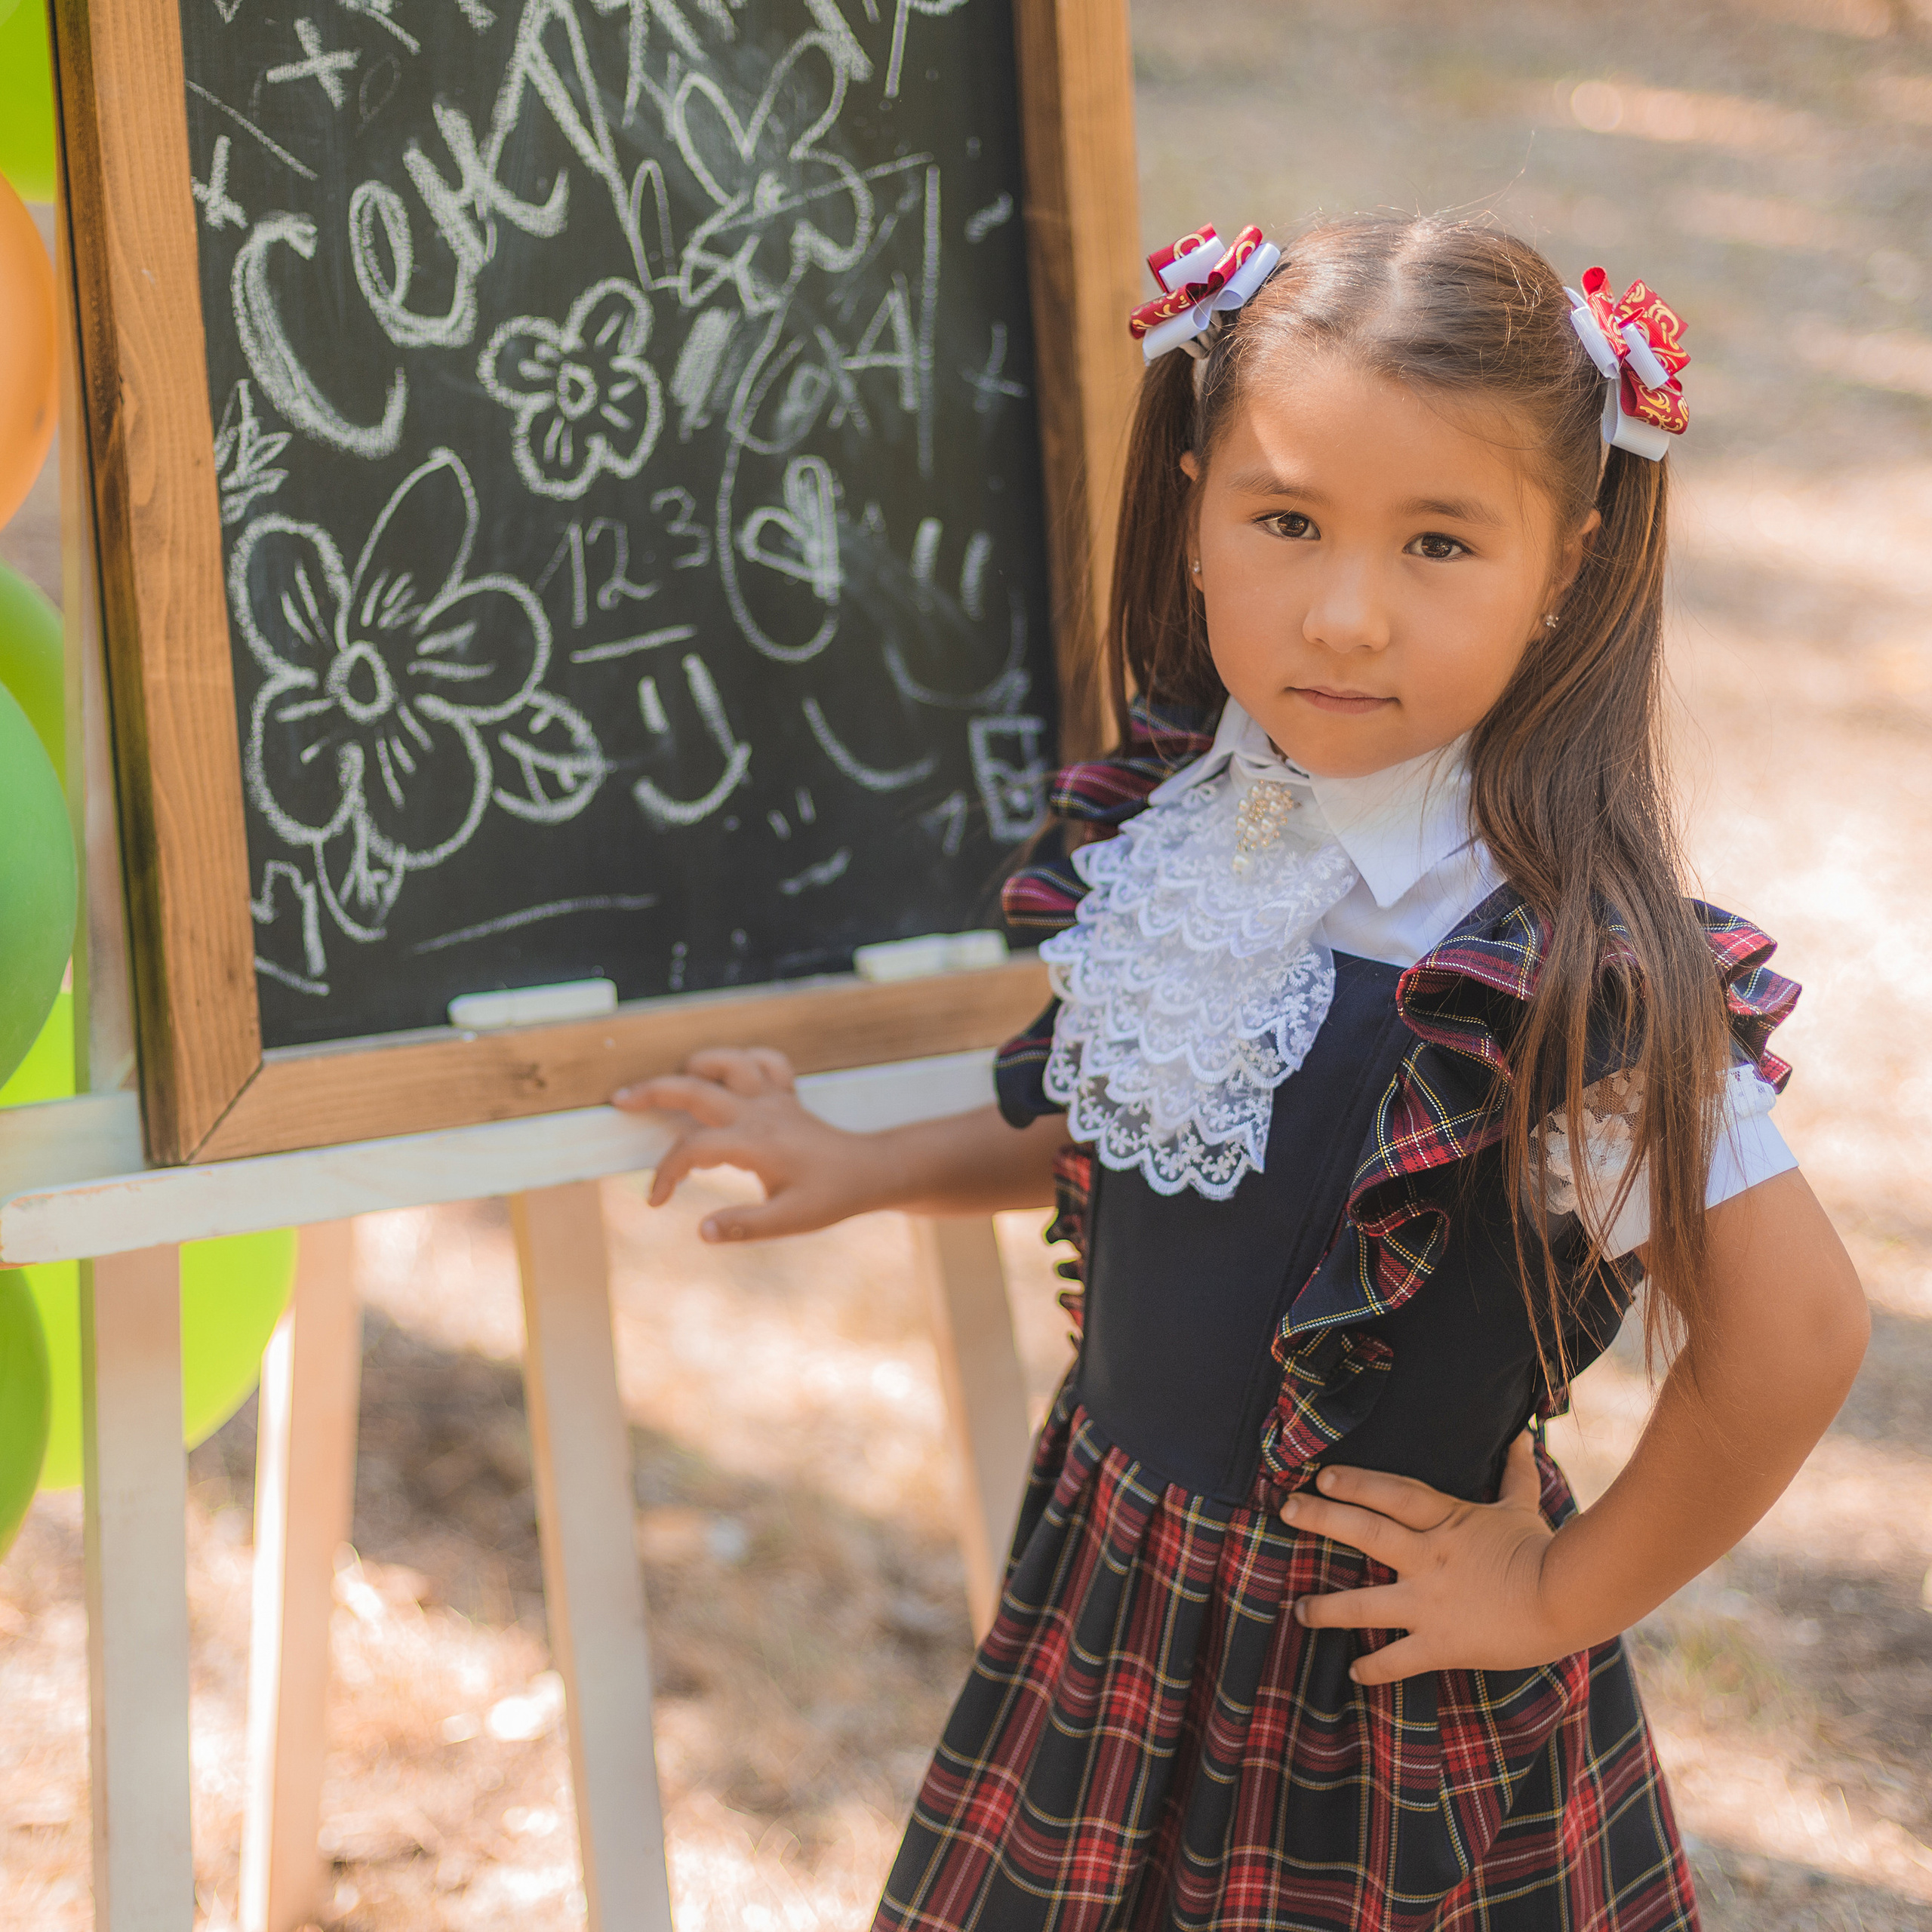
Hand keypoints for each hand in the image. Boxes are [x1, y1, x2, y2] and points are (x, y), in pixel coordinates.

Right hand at [612, 1047, 893, 1241]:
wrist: (871, 1171)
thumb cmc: (832, 1196)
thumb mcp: (791, 1221)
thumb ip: (745, 1226)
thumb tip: (701, 1231)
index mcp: (756, 1143)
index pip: (693, 1148)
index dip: (666, 1172)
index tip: (655, 1200)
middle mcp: (760, 1112)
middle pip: (696, 1088)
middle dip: (653, 1091)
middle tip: (619, 1100)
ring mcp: (774, 1098)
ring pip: (729, 1061)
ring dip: (697, 1064)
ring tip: (671, 1079)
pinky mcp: (787, 1095)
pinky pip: (764, 1061)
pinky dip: (743, 1060)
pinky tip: (729, 1075)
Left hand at [1281, 1433, 1567, 1684]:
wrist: (1568, 1601)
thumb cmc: (1545, 1551)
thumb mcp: (1521, 1508)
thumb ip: (1514, 1474)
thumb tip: (1521, 1435)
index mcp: (1446, 1522)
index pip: (1391, 1494)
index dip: (1355, 1482)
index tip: (1322, 1476)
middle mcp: (1428, 1558)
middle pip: (1364, 1531)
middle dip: (1321, 1518)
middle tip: (1287, 1511)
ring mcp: (1430, 1603)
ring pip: (1364, 1605)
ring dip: (1326, 1608)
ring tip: (1298, 1610)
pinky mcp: (1441, 1643)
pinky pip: (1398, 1659)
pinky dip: (1374, 1668)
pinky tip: (1353, 1672)